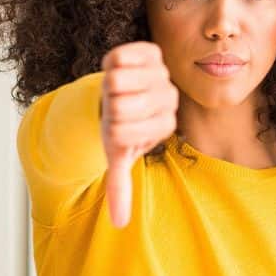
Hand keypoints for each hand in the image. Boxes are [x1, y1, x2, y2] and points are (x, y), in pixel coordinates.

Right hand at [100, 41, 178, 227]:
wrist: (123, 93)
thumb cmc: (120, 125)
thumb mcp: (119, 154)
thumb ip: (120, 186)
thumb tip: (119, 223)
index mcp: (163, 126)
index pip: (120, 133)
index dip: (109, 128)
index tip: (117, 126)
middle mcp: (169, 100)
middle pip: (117, 106)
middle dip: (106, 108)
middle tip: (115, 107)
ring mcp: (162, 74)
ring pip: (115, 81)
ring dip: (105, 87)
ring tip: (116, 91)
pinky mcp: (152, 52)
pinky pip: (120, 56)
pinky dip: (110, 63)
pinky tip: (117, 70)